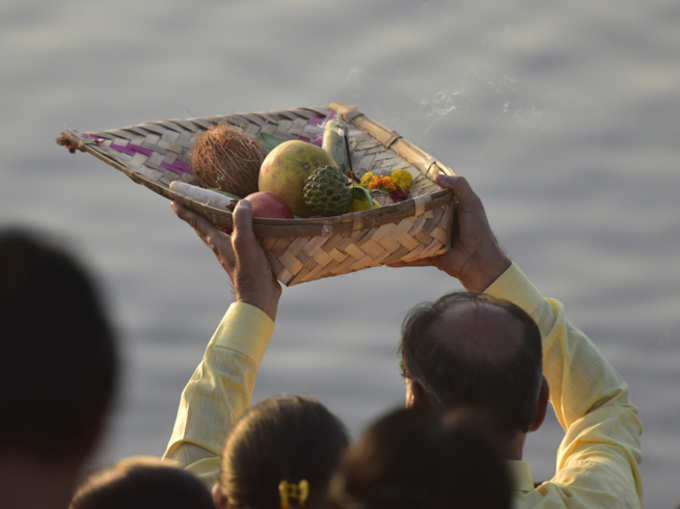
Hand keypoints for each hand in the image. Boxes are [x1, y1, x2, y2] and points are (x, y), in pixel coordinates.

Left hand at [172, 200, 281, 320]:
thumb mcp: (244, 243)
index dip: (186, 211)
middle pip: (204, 228)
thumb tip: (242, 203)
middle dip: (196, 216)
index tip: (174, 201)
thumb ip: (242, 222)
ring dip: (216, 222)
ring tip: (217, 212)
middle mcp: (221, 246)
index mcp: (217, 241)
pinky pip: (237, 239)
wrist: (259, 296)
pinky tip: (248, 228)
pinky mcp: (245, 258)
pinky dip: (237, 230)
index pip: (198, 223)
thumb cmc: (249, 270)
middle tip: (190, 205)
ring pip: (219, 233)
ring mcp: (232, 253)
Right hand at [390, 174, 509, 291]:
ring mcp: (434, 241)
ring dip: (397, 237)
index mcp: (448, 210)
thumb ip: (460, 186)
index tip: (398, 186)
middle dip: (402, 214)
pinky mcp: (431, 256)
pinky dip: (401, 260)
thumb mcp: (472, 203)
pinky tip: (386, 259)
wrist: (481, 262)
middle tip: (382, 208)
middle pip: (417, 217)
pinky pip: (413, 258)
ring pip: (412, 237)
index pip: (430, 198)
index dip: (417, 192)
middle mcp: (440, 224)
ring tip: (380, 233)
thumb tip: (437, 176)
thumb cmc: (478, 230)